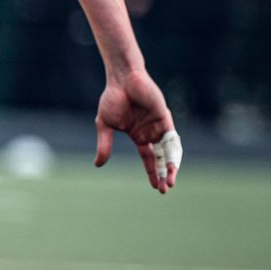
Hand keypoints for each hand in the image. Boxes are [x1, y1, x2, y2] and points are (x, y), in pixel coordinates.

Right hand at [95, 69, 180, 193]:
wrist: (122, 79)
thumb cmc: (113, 99)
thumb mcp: (105, 126)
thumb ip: (104, 145)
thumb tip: (98, 165)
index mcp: (139, 136)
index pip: (149, 158)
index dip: (152, 172)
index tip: (155, 187)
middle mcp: (151, 133)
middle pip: (161, 158)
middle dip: (164, 174)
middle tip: (165, 189)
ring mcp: (159, 126)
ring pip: (169, 151)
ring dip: (171, 166)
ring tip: (170, 180)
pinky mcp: (164, 118)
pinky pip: (171, 138)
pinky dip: (173, 151)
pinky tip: (172, 163)